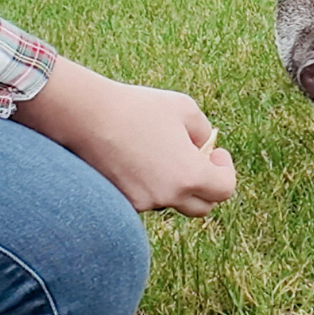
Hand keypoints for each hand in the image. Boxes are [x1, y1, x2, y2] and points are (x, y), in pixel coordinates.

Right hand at [14, 57, 236, 216]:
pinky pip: (146, 198)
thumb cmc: (139, 107)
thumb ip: (203, 131)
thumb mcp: (184, 108)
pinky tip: (135, 156)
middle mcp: (168, 196)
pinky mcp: (121, 203)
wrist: (89, 116)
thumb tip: (204, 147)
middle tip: (196, 159)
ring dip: (174, 182)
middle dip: (205, 185)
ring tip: (158, 149)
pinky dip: (148, 183)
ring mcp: (143, 203)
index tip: (215, 152)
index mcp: (189, 175)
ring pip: (170, 199)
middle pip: (201, 206)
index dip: (224, 170)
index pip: (224, 190)